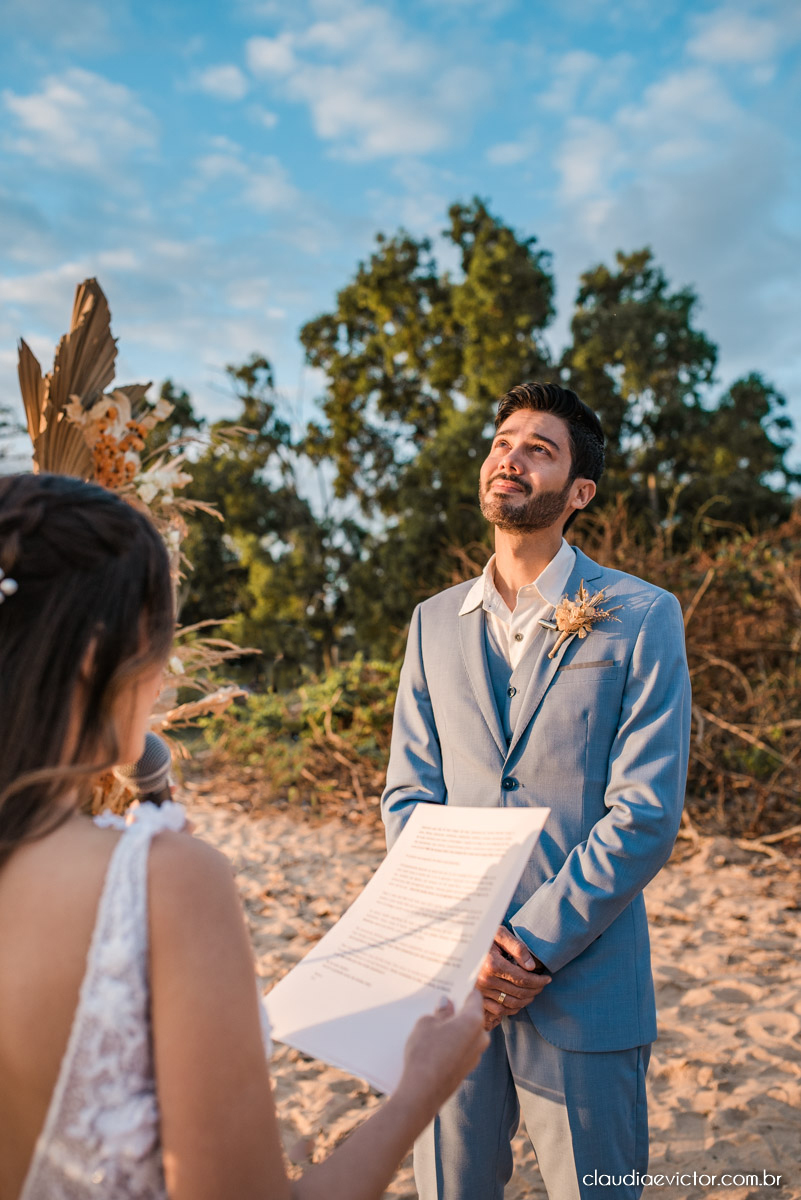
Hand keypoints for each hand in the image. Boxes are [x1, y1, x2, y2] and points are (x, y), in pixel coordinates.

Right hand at [398, 990, 488, 1115]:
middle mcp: (481, 1037)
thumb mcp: (427, 1023)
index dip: (464, 988)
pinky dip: (452, 1044)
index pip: (474, 997)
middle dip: (457, 1010)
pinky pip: (462, 1049)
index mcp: (474, 1021)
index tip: (456, 982)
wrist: (422, 1092)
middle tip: (440, 1003)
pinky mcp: (467, 1069)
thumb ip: (440, 1012)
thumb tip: (447, 1005)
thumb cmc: (425, 1052)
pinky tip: (435, 1044)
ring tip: (434, 1024)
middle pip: (471, 1016)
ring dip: (454, 1028)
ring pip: (467, 1034)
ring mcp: (475, 1055)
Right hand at [477, 926, 550, 1029]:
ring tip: (533, 992)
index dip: (538, 980)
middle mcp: (485, 980)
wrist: (462, 943)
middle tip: (542, 985)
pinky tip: (519, 1001)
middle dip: (535, 990)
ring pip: (511, 1003)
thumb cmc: (483, 936)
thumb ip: (517, 947)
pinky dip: (513, 1008)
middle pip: (519, 992)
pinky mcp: (478, 998)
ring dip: (526, 1000)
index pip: (523, 979)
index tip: (547, 978)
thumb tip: (531, 966)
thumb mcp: (499, 933)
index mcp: (492, 964)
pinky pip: (499, 1010)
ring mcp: (481, 991)